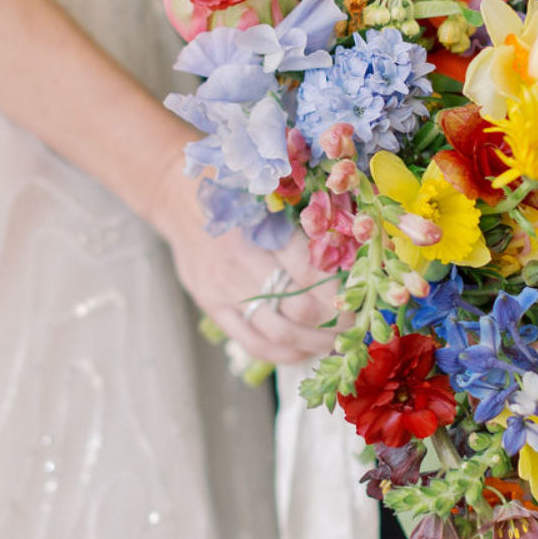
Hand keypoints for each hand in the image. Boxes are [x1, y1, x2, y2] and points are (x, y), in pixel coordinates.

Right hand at [150, 158, 341, 368]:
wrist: (176, 195)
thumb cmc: (231, 185)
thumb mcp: (267, 188)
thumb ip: (302, 214)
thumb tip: (350, 242)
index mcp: (259, 230)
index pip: (310, 272)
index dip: (341, 290)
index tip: (362, 295)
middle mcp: (241, 264)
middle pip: (300, 307)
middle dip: (335, 320)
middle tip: (357, 322)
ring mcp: (224, 290)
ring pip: (279, 332)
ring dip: (315, 342)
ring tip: (337, 341)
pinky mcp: (212, 307)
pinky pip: (252, 342)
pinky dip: (284, 353)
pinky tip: (304, 350)